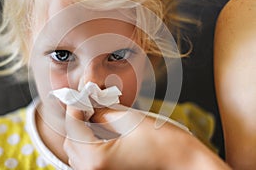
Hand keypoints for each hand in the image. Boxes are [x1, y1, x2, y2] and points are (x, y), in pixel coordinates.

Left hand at [64, 105, 229, 169]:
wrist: (185, 164)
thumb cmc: (164, 143)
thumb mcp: (129, 119)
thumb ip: (102, 111)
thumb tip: (88, 104)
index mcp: (97, 160)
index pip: (73, 128)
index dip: (75, 108)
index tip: (80, 96)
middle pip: (73, 143)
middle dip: (79, 121)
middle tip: (88, 104)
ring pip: (79, 153)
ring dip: (84, 133)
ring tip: (96, 116)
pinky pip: (90, 160)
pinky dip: (92, 145)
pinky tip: (103, 132)